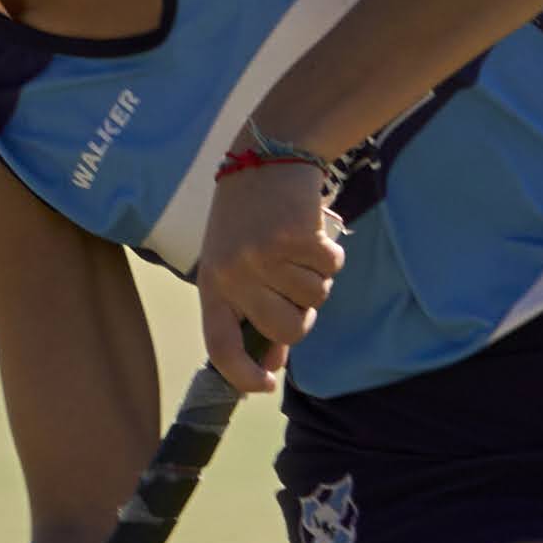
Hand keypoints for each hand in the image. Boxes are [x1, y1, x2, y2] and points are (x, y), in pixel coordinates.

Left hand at [195, 157, 338, 391]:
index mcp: (211, 284)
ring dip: (318, 279)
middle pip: (284, 330)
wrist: (266, 156)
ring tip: (300, 250)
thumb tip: (275, 359)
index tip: (266, 385)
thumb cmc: (250, 219)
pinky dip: (331, 256)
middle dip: (303, 319)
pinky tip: (314, 234)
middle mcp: (233, 274)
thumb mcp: (236, 263)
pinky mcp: (294, 237)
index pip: (220, 345)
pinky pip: (330, 269)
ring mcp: (263, 256)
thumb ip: (251, 310)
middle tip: (302, 294)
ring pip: (313, 299)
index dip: (241, 374)